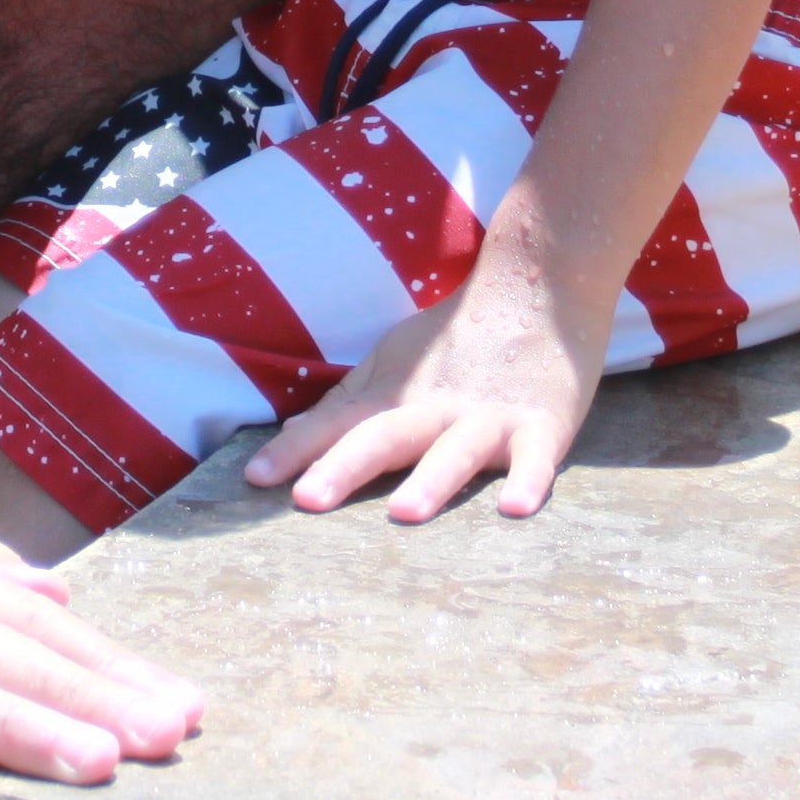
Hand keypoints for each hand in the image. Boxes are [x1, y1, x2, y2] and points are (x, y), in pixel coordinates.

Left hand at [241, 260, 610, 522]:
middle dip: (345, 468)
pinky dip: (529, 481)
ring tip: (404, 514)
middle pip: (385, 437)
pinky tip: (515, 508)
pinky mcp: (543, 423)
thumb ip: (347, 406)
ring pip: (455, 452)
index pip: (337, 424)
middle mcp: (435, 407)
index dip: (296, 450)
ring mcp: (489, 416)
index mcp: (396, 395)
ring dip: (431, 482)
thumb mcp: (393, 362)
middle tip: (307, 501)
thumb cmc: (455, 337)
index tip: (255, 480)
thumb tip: (292, 441)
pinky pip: (538, 459)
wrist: (538, 285)